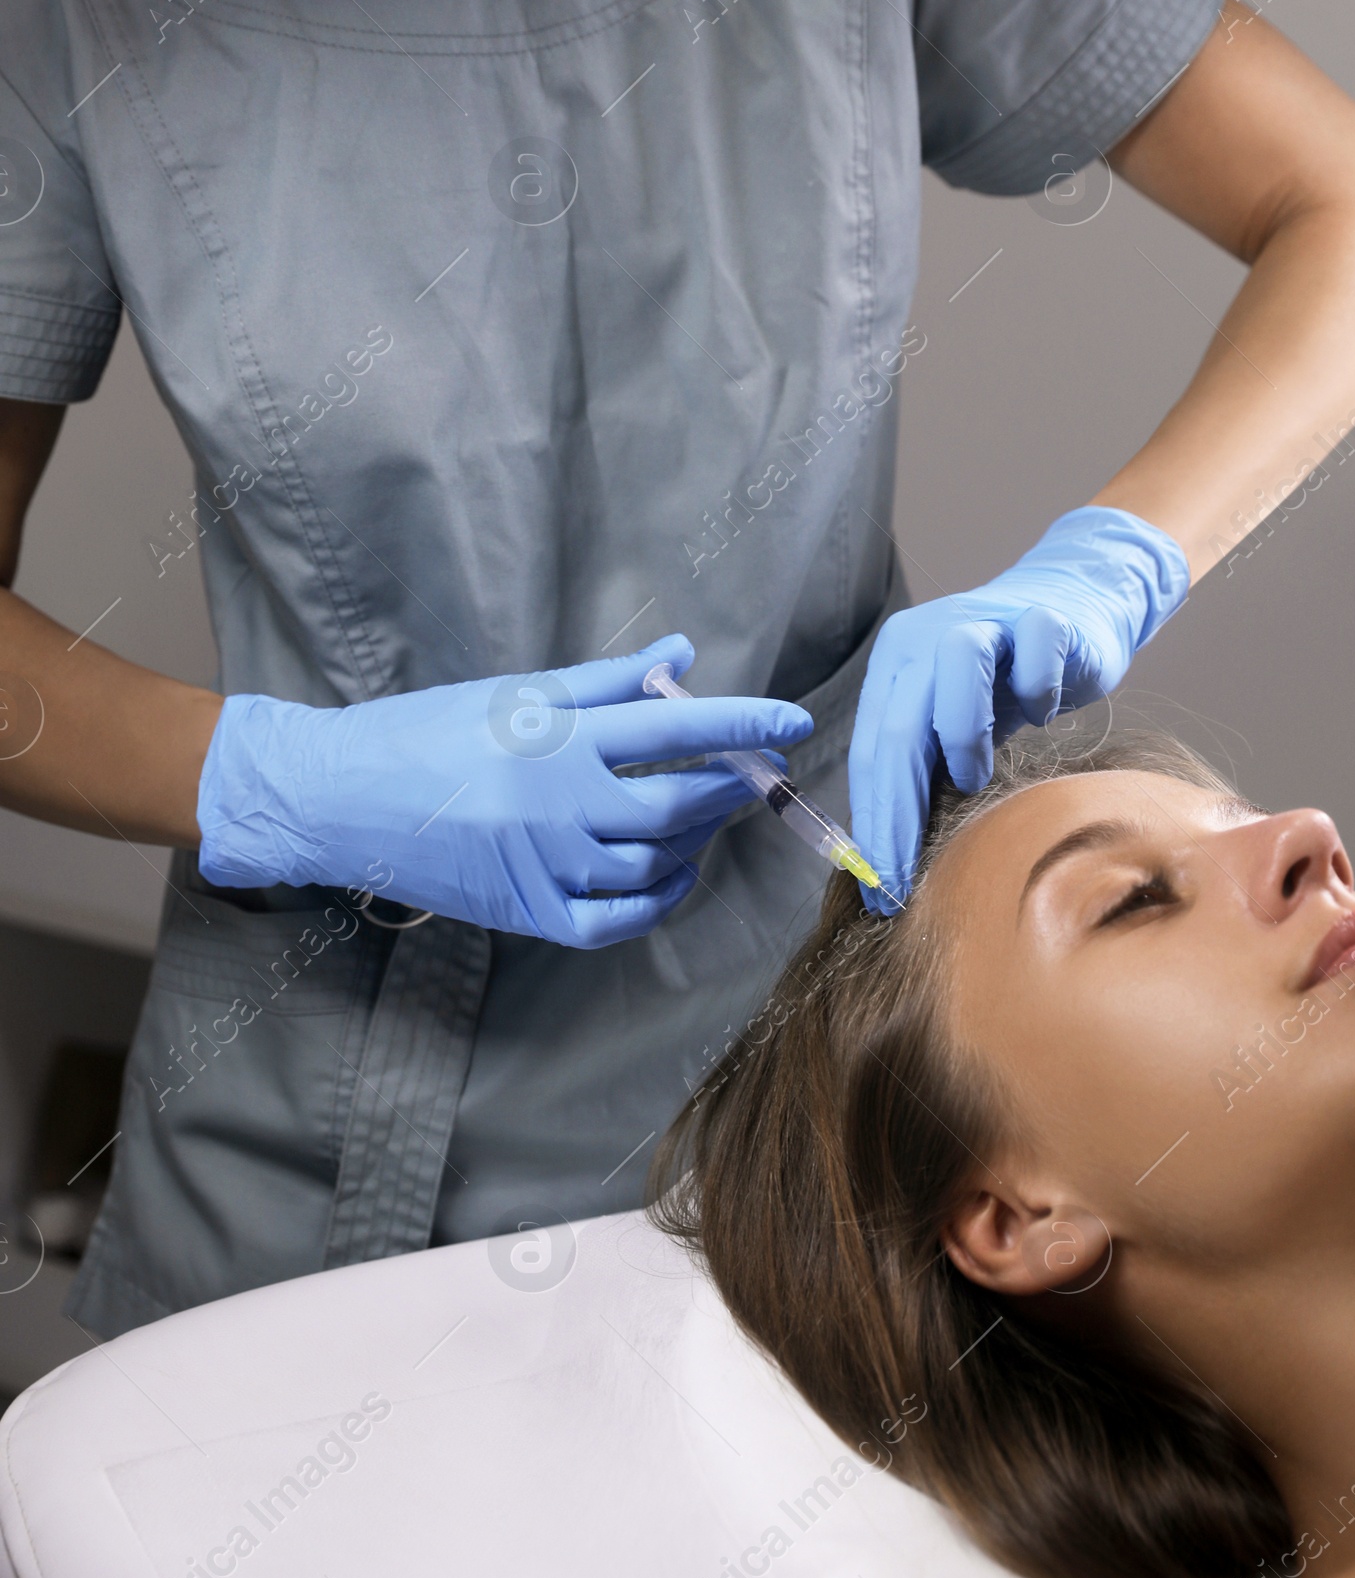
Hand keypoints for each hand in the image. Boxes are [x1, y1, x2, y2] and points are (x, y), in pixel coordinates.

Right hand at [196, 637, 812, 946]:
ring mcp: (541, 867)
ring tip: (705, 816)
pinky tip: (673, 875)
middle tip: (750, 775)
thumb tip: (684, 655)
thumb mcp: (518, 694)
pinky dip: (656, 902)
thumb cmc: (429, 732)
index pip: (673, 729)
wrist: (339, 799)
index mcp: (555, 739)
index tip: (793, 722)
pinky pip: (614, 922)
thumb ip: (609, 682)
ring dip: (695, 842)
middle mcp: (555, 806)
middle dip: (728, 791)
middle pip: (675, 807)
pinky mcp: (525, 913)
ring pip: (651, 865)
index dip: (742, 726)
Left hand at [848, 507, 1187, 911]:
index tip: (878, 888)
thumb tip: (897, 858)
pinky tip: (1042, 714)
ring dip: (961, 734)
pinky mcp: (1045, 617)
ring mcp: (987, 619)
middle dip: (896, 809)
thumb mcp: (956, 724)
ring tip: (973, 777)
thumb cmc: (1008, 679)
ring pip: (958, 665)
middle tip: (904, 876)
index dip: (873, 823)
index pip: (871, 751)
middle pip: (900, 723)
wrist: (1076, 604)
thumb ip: (927, 769)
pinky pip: (1036, 654)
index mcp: (898, 664)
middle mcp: (930, 637)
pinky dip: (1038, 692)